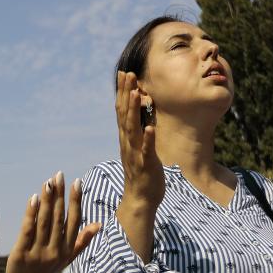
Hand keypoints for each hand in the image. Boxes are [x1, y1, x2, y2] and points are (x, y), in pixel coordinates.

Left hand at [4, 171, 99, 272]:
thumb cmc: (48, 270)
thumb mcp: (68, 258)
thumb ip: (82, 241)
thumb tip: (98, 225)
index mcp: (67, 249)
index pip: (74, 221)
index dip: (75, 201)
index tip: (76, 182)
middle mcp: (55, 251)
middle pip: (58, 218)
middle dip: (59, 195)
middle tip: (59, 175)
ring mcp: (38, 253)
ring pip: (44, 221)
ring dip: (46, 200)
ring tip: (48, 182)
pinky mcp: (22, 254)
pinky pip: (28, 230)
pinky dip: (31, 214)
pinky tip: (33, 199)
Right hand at [116, 71, 163, 212]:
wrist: (140, 199)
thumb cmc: (142, 172)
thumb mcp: (139, 146)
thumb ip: (137, 130)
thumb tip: (139, 113)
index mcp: (126, 138)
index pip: (122, 110)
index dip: (122, 91)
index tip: (125, 73)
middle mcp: (128, 143)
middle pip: (124, 114)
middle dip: (126, 93)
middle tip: (128, 73)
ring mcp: (135, 153)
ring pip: (132, 129)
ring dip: (133, 111)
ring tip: (135, 93)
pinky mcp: (145, 165)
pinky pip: (146, 151)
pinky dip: (147, 139)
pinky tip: (150, 128)